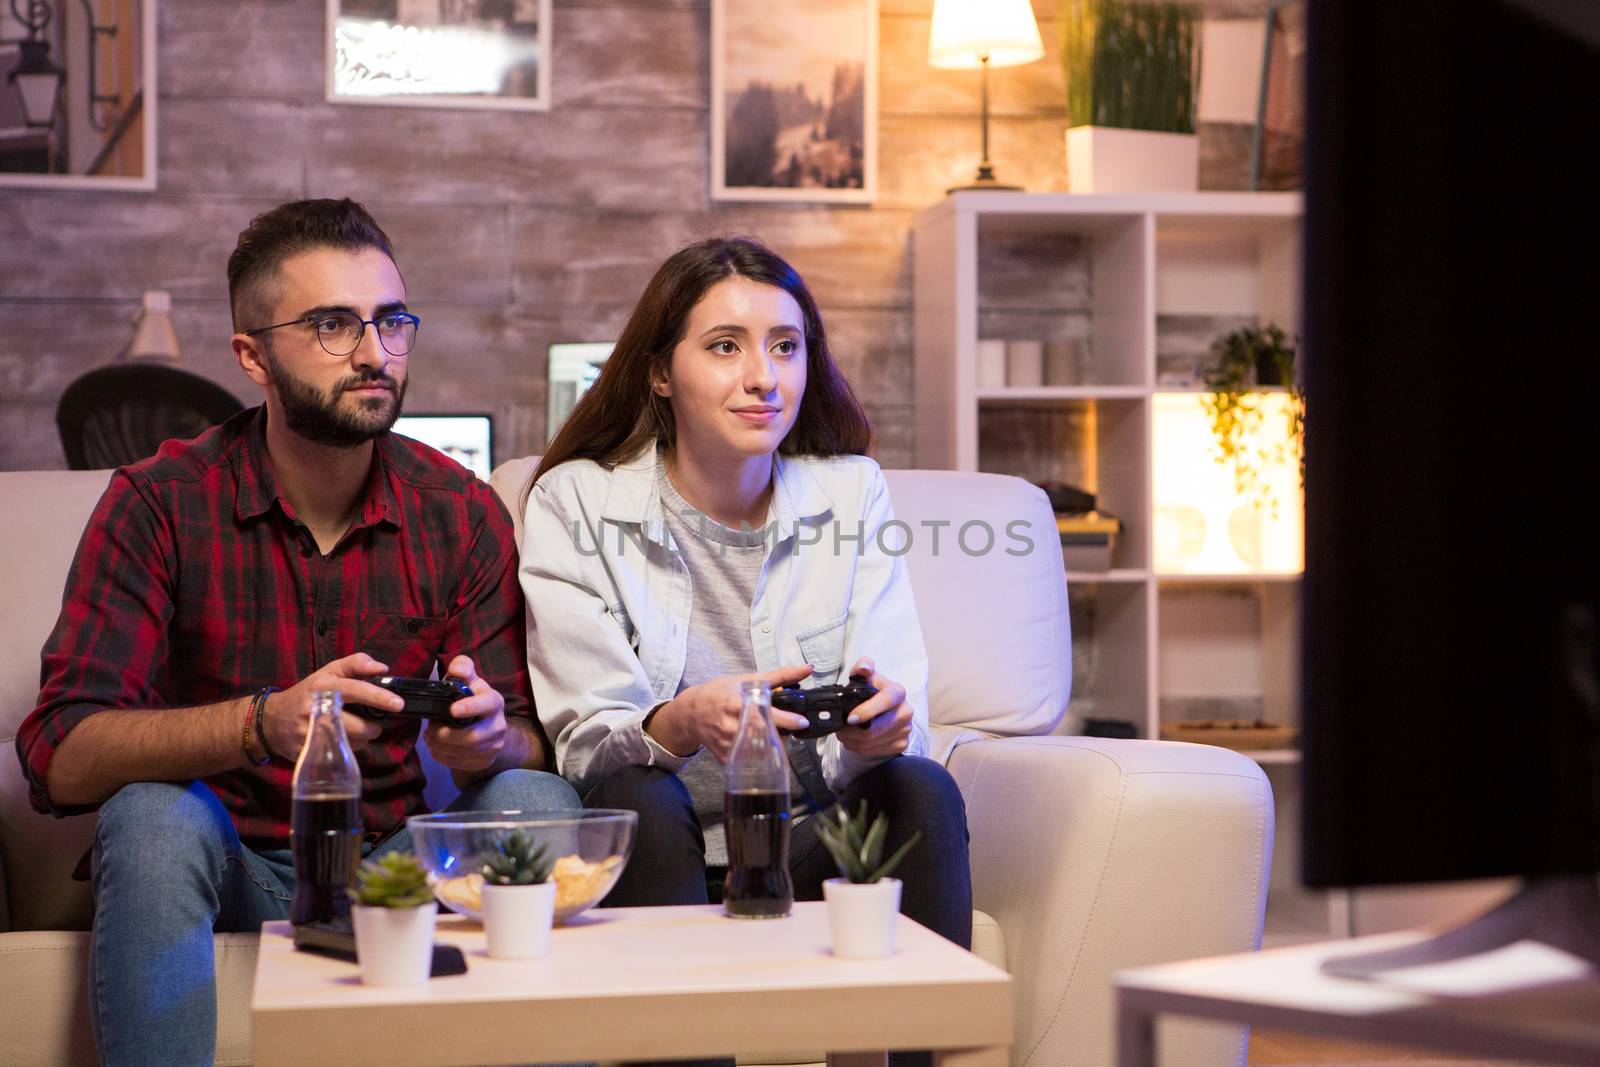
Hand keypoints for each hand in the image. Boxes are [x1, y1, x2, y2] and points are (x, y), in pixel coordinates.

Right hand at [261, 652, 393, 758]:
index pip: (355, 690)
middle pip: (360, 726)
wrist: (271, 721)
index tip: (398, 704)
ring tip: (353, 729)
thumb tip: (382, 669)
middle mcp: (317, 709)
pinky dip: (347, 747)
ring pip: (354, 742)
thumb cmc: (307, 693)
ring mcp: (311, 732)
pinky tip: (340, 738)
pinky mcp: (309, 751)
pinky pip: (341, 753)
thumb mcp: (327, 672)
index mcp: (324, 686)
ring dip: (361, 738)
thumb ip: (356, 664)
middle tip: (372, 723)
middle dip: (373, 727)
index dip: (378, 696)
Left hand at [422, 655, 510, 773]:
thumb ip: (462, 668)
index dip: (470, 708)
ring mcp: (495, 746)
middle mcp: (499, 725)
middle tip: (429, 730)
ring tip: (430, 737)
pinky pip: (461, 764)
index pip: (486, 705)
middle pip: (472, 737)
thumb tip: (457, 668)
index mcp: (494, 702)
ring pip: (464, 753)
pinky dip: (444, 757)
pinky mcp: (486, 761)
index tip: (452, 710)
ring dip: (441, 746)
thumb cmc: (471, 698)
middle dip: (445, 735)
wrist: (487, 724)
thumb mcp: (468, 680)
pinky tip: (437, 748)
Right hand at [648, 664, 812, 761]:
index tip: (802, 722)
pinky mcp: (727, 758)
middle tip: (788, 727)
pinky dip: (758, 752)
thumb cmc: (720, 693)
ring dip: (772, 744)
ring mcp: (730, 744)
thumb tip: (807, 669)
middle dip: (783, 733)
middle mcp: (734, 726)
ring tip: (769, 732)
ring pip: (761, 751)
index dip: (789, 720)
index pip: (768, 715)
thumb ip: (780, 676)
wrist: (692, 713)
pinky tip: (755, 742)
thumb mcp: (747, 680)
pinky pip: (750, 760)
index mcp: (739, 705)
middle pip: (767, 736)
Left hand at [835, 656, 911, 758]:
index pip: (885, 702)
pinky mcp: (902, 744)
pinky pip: (875, 751)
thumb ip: (862, 668)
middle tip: (840, 729)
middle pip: (876, 729)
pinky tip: (856, 740)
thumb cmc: (873, 692)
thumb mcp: (866, 678)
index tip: (850, 718)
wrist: (887, 710)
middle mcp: (906, 711)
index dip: (866, 711)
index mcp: (898, 692)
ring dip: (853, 740)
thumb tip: (864, 666)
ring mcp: (905, 730)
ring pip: (872, 742)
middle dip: (852, 731)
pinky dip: (860, 748)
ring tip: (845, 733)